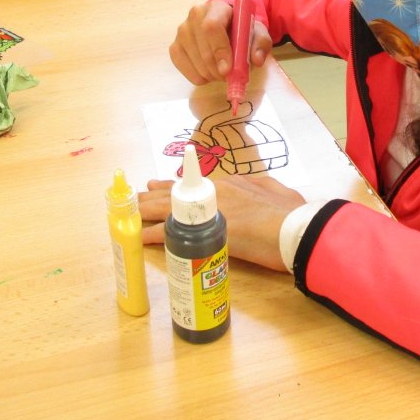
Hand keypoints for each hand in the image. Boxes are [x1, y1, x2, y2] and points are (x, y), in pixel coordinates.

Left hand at [139, 173, 304, 271]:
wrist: (293, 228)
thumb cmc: (291, 213)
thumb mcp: (279, 193)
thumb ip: (266, 191)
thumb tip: (264, 193)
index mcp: (231, 184)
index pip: (193, 184)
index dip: (171, 185)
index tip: (154, 185)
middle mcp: (212, 192)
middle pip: (173, 194)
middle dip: (150, 198)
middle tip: (131, 199)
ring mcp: (204, 210)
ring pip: (165, 208)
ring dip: (144, 211)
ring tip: (126, 212)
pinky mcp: (200, 231)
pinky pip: (167, 230)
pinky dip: (150, 233)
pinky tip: (137, 235)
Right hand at [168, 0, 272, 84]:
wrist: (224, 24)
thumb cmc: (240, 28)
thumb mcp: (256, 32)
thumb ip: (260, 43)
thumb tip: (256, 60)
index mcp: (216, 8)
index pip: (212, 27)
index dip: (219, 50)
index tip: (228, 69)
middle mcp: (194, 16)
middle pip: (203, 49)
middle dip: (218, 69)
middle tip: (230, 77)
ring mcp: (182, 31)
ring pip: (194, 61)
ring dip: (211, 74)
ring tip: (222, 72)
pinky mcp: (175, 46)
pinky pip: (184, 68)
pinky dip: (199, 77)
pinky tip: (209, 72)